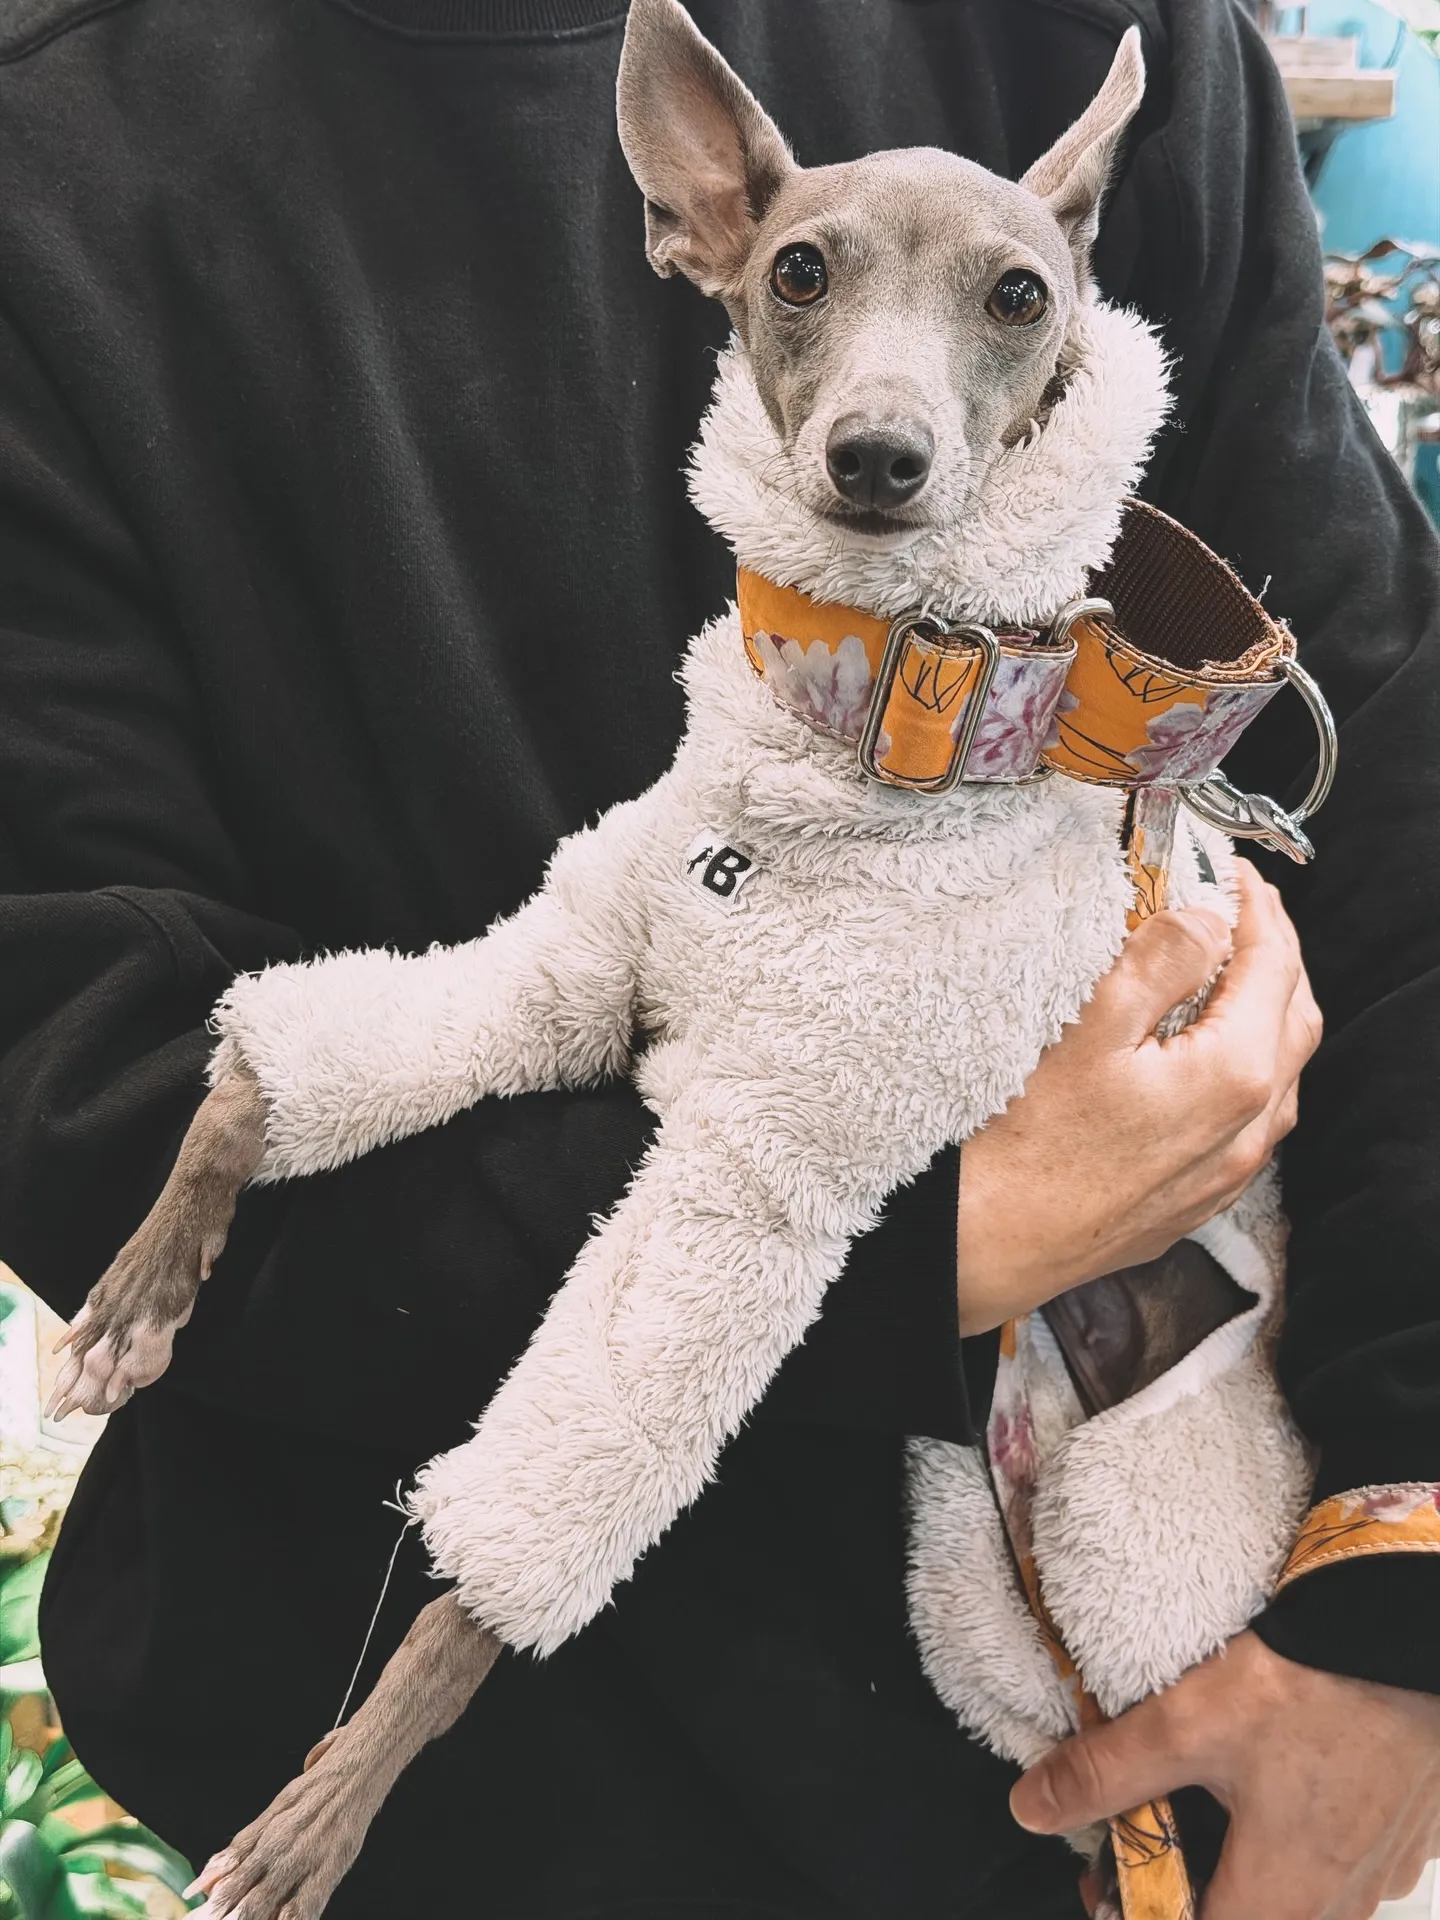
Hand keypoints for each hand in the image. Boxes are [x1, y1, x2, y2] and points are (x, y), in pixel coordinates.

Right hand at [955, 858, 1320, 1333]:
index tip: (1234, 873)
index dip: (1259, 907)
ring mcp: (1227, 1171)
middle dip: (1276, 952)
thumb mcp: (1088, 1027)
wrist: (993, 1246)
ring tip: (1232, 971)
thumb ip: (1161, 961)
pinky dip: (1250, 1066)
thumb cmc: (1026, 1145)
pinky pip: (1254, 1119)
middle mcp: (1248, 1128)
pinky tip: (1211, 1058)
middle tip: (1241, 909)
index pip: (1273, 965)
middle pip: (1294, 1016)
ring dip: (1269, 1010)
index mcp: (1233, 1074)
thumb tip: (1207, 920)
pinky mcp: (1198, 1198)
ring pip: (1282, 1073)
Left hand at [1010, 1629, 1439, 1918]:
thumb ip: (1107, 1771)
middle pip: (1246, 1915)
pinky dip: (1295, 1832)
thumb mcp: (1189, 1721)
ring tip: (1201, 1791)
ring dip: (1242, 1858)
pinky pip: (1339, 1857)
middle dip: (1188, 1881)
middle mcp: (1343, 1902)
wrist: (1406, 1630)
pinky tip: (1273, 1775)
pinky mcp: (1404, 1830)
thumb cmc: (1315, 1681)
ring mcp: (1381, 1869)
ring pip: (1296, 1892)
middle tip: (1142, 1825)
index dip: (1141, 1910)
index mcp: (1285, 1897)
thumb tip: (1032, 1809)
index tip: (1108, 1873)